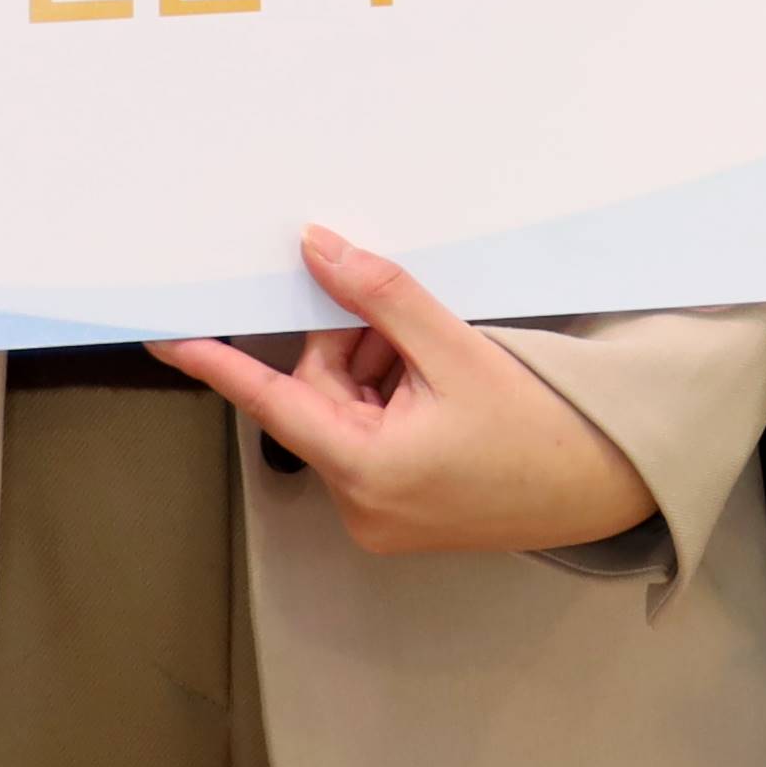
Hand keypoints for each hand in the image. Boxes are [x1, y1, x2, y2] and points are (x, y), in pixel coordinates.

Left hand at [152, 229, 653, 556]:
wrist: (601, 486)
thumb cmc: (538, 426)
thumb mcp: (458, 350)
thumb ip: (381, 297)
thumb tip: (318, 249)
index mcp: (366, 470)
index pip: (271, 403)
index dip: (215, 364)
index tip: (165, 338)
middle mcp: (358, 506)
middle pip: (318, 398)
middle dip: (355, 349)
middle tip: (410, 328)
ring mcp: (375, 516)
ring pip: (344, 415)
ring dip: (378, 374)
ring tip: (440, 367)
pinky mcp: (394, 516)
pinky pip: (366, 441)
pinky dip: (391, 403)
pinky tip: (440, 393)